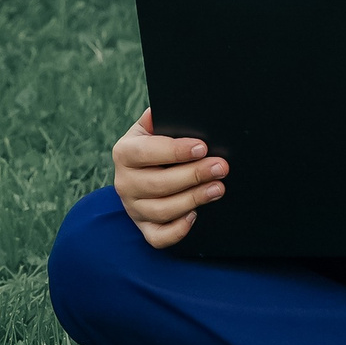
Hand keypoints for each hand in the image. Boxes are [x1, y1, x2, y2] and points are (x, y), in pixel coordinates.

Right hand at [112, 107, 226, 248]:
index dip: (175, 150)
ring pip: (162, 210)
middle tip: (221, 167)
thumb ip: (158, 118)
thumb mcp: (149, 129)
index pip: (147, 152)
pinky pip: (158, 237)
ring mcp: (133, 208)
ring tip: (218, 188)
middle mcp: (124, 182)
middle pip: (159, 184)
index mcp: (124, 152)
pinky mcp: (143, 228)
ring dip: (194, 199)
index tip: (202, 147)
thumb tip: (167, 107)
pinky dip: (178, 229)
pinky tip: (195, 215)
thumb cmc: (152, 147)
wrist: (138, 175)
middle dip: (194, 175)